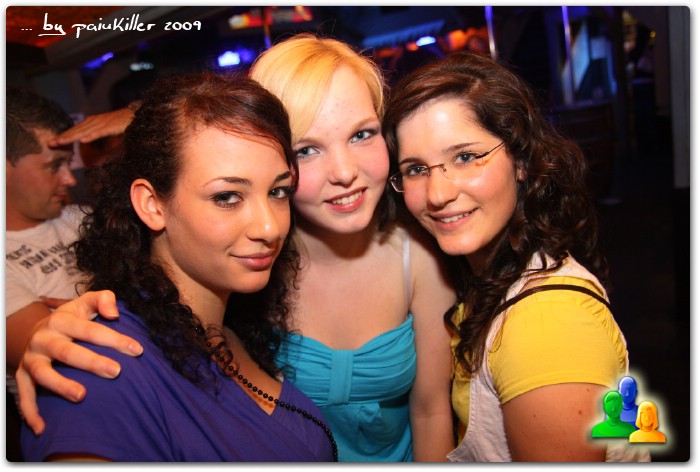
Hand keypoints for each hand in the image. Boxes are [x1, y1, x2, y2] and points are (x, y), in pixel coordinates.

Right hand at [16, 290, 142, 434]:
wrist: (36, 331)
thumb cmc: (72, 318)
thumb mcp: (85, 303)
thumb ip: (103, 299)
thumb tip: (114, 313)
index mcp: (61, 319)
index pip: (90, 329)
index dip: (114, 339)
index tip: (137, 350)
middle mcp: (43, 338)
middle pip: (67, 351)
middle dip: (91, 362)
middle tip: (116, 372)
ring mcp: (31, 359)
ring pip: (43, 373)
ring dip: (60, 386)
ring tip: (82, 396)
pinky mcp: (22, 376)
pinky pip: (24, 396)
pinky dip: (31, 413)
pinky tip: (43, 428)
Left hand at [47, 108, 133, 145]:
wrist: (134, 114)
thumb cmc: (121, 123)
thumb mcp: (105, 129)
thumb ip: (95, 134)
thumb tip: (86, 142)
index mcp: (91, 122)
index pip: (74, 130)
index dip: (63, 136)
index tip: (52, 143)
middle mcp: (93, 121)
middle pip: (75, 130)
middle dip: (62, 137)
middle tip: (50, 143)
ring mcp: (101, 123)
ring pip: (83, 132)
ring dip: (71, 137)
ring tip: (61, 142)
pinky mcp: (110, 127)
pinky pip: (98, 133)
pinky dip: (90, 136)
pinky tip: (82, 141)